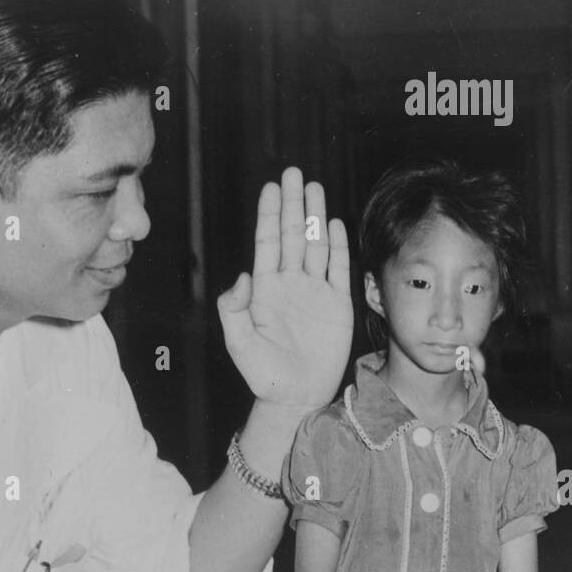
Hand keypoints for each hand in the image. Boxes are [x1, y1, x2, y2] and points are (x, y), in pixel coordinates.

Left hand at [217, 170, 353, 409]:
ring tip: (313, 188)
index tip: (270, 187)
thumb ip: (233, 310)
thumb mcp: (239, 344)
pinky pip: (338, 269)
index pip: (268, 243)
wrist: (295, 398)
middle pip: (292, 235)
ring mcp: (315, 293)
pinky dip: (337, 246)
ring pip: (316, 245)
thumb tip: (243, 275)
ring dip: (314, 216)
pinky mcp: (338, 305)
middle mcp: (290, 285)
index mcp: (265, 290)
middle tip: (293, 173)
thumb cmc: (263, 375)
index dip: (270, 215)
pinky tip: (334, 224)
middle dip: (292, 204)